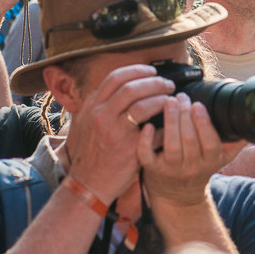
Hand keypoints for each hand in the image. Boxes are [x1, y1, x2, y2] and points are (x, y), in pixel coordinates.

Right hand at [65, 64, 174, 202]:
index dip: (137, 71)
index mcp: (92, 106)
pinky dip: (164, 120)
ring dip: (161, 97)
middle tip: (167, 84)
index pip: (115, 78)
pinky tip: (171, 119)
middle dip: (154, 82)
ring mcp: (115, 131)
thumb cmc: (89, 152)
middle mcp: (101, 115)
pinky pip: (152, 128)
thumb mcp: (83, 123)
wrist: (88, 182)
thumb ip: (95, 104)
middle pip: (131, 87)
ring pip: (142, 104)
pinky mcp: (129, 147)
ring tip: (171, 98)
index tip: (151, 71)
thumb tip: (110, 87)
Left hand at [139, 95, 230, 206]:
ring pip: (171, 145)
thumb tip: (254, 122)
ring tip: (169, 101)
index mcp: (210, 161)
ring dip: (170, 121)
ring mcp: (171, 169)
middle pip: (189, 140)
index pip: (210, 143)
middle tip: (182, 96)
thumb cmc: (200, 169)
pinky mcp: (152, 170)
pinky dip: (146, 140)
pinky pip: (147, 156)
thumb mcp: (221, 158)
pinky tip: (148, 125)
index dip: (204, 123)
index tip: (198, 105)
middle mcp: (192, 167)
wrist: (179, 197)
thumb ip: (235, 142)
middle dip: (185, 115)